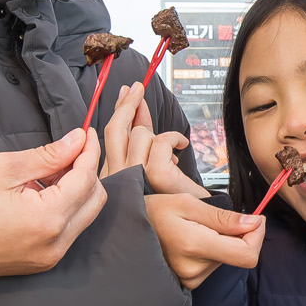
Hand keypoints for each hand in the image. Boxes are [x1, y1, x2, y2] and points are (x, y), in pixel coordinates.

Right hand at [0, 127, 105, 305]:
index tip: (86, 133)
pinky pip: (67, 230)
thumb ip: (47, 156)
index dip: (89, 151)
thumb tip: (77, 141)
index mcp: (48, 218)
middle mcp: (56, 243)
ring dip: (75, 190)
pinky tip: (38, 194)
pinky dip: (63, 208)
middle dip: (86, 171)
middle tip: (65, 151)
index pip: (86, 178)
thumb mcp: (2, 169)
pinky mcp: (40, 262)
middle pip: (95, 200)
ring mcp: (49, 257)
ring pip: (84, 216)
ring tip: (44, 173)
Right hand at [102, 83, 213, 197]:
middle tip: (137, 87)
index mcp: (115, 175)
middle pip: (115, 130)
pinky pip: (162, 141)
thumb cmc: (174, 195)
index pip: (110, 136)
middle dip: (127, 104)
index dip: (119, 111)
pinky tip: (182, 145)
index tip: (127, 93)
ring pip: (140, 135)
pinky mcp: (154, 175)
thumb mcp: (152, 159)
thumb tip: (138, 108)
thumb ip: (142, 136)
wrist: (195, 218)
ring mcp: (134, 177)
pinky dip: (175, 138)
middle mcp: (118, 178)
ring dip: (161, 135)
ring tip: (174, 146)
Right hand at [146, 194, 264, 289]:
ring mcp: (190, 279)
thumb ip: (223, 217)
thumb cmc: (152, 212)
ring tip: (196, 228)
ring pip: (226, 258)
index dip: (257, 236)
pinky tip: (192, 239)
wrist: (125, 232)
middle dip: (236, 234)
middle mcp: (194, 269)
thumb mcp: (187, 203)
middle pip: (238, 254)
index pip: (247, 255)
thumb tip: (254, 223)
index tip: (255, 219)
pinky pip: (212, 264)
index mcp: (195, 246)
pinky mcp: (188, 282)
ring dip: (222, 241)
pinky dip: (211, 250)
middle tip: (214, 218)